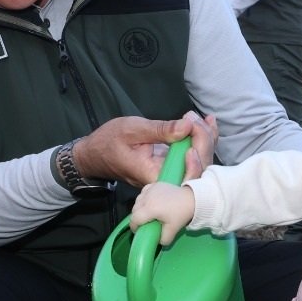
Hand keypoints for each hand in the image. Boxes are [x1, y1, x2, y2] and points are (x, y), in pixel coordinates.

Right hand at [73, 112, 217, 187]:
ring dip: (206, 140)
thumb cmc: (108, 142)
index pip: (188, 171)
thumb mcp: (132, 130)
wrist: (94, 155)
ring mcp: (168, 176)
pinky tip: (206, 126)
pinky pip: (190, 159)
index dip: (199, 149)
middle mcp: (164, 181)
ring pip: (198, 164)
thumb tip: (187, 125)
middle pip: (198, 169)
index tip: (193, 125)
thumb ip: (160, 130)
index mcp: (154, 175)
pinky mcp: (169, 168)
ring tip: (207, 119)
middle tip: (199, 118)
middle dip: (205, 141)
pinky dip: (200, 142)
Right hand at [129, 183, 194, 244]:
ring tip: (148, 213)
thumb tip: (157, 241)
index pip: (135, 219)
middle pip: (134, 210)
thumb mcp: (173, 230)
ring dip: (139, 208)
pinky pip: (143, 192)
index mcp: (150, 209)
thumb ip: (163, 240)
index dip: (134, 227)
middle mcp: (147, 198)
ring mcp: (150, 189)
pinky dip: (144, 198)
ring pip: (138, 200)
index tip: (138, 231)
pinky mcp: (154, 184)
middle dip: (137, 218)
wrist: (192, 199)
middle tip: (145, 223)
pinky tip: (151, 202)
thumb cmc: (181, 214)